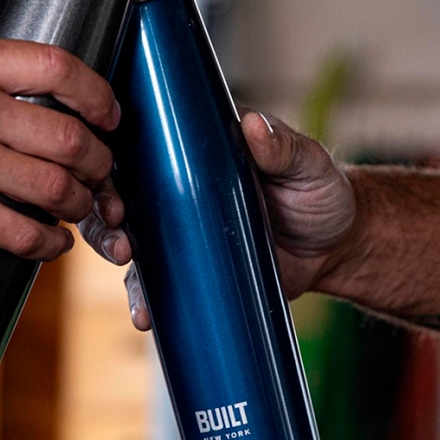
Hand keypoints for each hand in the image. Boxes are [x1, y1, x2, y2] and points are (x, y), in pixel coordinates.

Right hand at [0, 37, 118, 259]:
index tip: (109, 115)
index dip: (98, 94)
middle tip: (102, 172)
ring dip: (81, 203)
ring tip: (80, 206)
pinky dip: (49, 243)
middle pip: (69, 136)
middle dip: (99, 162)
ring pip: (55, 187)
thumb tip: (37, 93)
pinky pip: (24, 232)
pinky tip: (52, 241)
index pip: (58, 67)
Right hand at [79, 111, 354, 329]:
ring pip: (123, 233)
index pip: (140, 141)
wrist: (335, 250)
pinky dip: (143, 298)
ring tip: (124, 259)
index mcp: (194, 148)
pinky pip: (152, 282)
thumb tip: (254, 125)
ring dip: (110, 245)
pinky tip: (144, 314)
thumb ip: (284, 147)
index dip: (113, 154)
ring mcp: (176, 229)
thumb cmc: (320, 194)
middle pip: (118, 189)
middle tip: (118, 223)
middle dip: (104, 206)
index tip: (110, 171)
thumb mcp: (307, 165)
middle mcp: (174, 186)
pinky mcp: (186, 269)